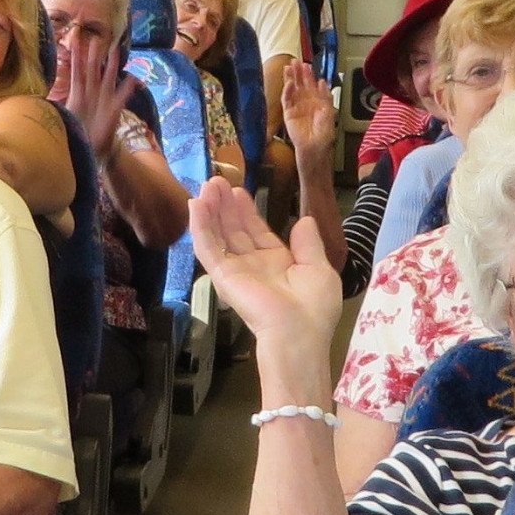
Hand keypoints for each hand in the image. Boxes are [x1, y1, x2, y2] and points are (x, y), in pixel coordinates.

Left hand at [64, 39, 135, 164]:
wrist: (90, 147)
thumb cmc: (75, 131)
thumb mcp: (61, 118)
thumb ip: (52, 109)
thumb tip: (35, 104)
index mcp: (78, 93)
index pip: (76, 71)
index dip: (76, 56)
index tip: (75, 40)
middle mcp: (91, 93)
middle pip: (93, 70)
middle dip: (94, 55)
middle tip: (96, 40)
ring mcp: (104, 100)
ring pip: (108, 78)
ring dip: (112, 65)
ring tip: (116, 51)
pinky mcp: (113, 110)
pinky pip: (121, 97)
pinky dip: (127, 88)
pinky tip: (133, 79)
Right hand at [192, 177, 340, 340]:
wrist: (299, 334)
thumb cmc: (314, 306)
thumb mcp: (319, 268)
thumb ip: (309, 244)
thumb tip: (304, 220)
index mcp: (277, 264)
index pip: (257, 232)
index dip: (247, 212)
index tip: (239, 190)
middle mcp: (254, 266)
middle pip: (235, 230)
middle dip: (226, 206)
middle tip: (216, 180)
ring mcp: (236, 271)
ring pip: (219, 235)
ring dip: (211, 210)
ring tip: (206, 185)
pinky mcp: (222, 277)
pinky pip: (208, 248)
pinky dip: (200, 227)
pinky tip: (196, 206)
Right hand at [280, 61, 336, 160]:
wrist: (315, 146)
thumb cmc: (323, 133)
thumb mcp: (329, 111)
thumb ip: (325, 96)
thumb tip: (323, 81)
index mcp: (315, 101)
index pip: (310, 84)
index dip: (308, 75)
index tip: (306, 65)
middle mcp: (305, 102)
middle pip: (300, 84)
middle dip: (297, 73)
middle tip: (295, 62)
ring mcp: (296, 107)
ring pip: (291, 89)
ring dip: (290, 78)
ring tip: (288, 68)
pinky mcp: (288, 113)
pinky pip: (286, 100)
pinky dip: (287, 92)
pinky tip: (289, 84)